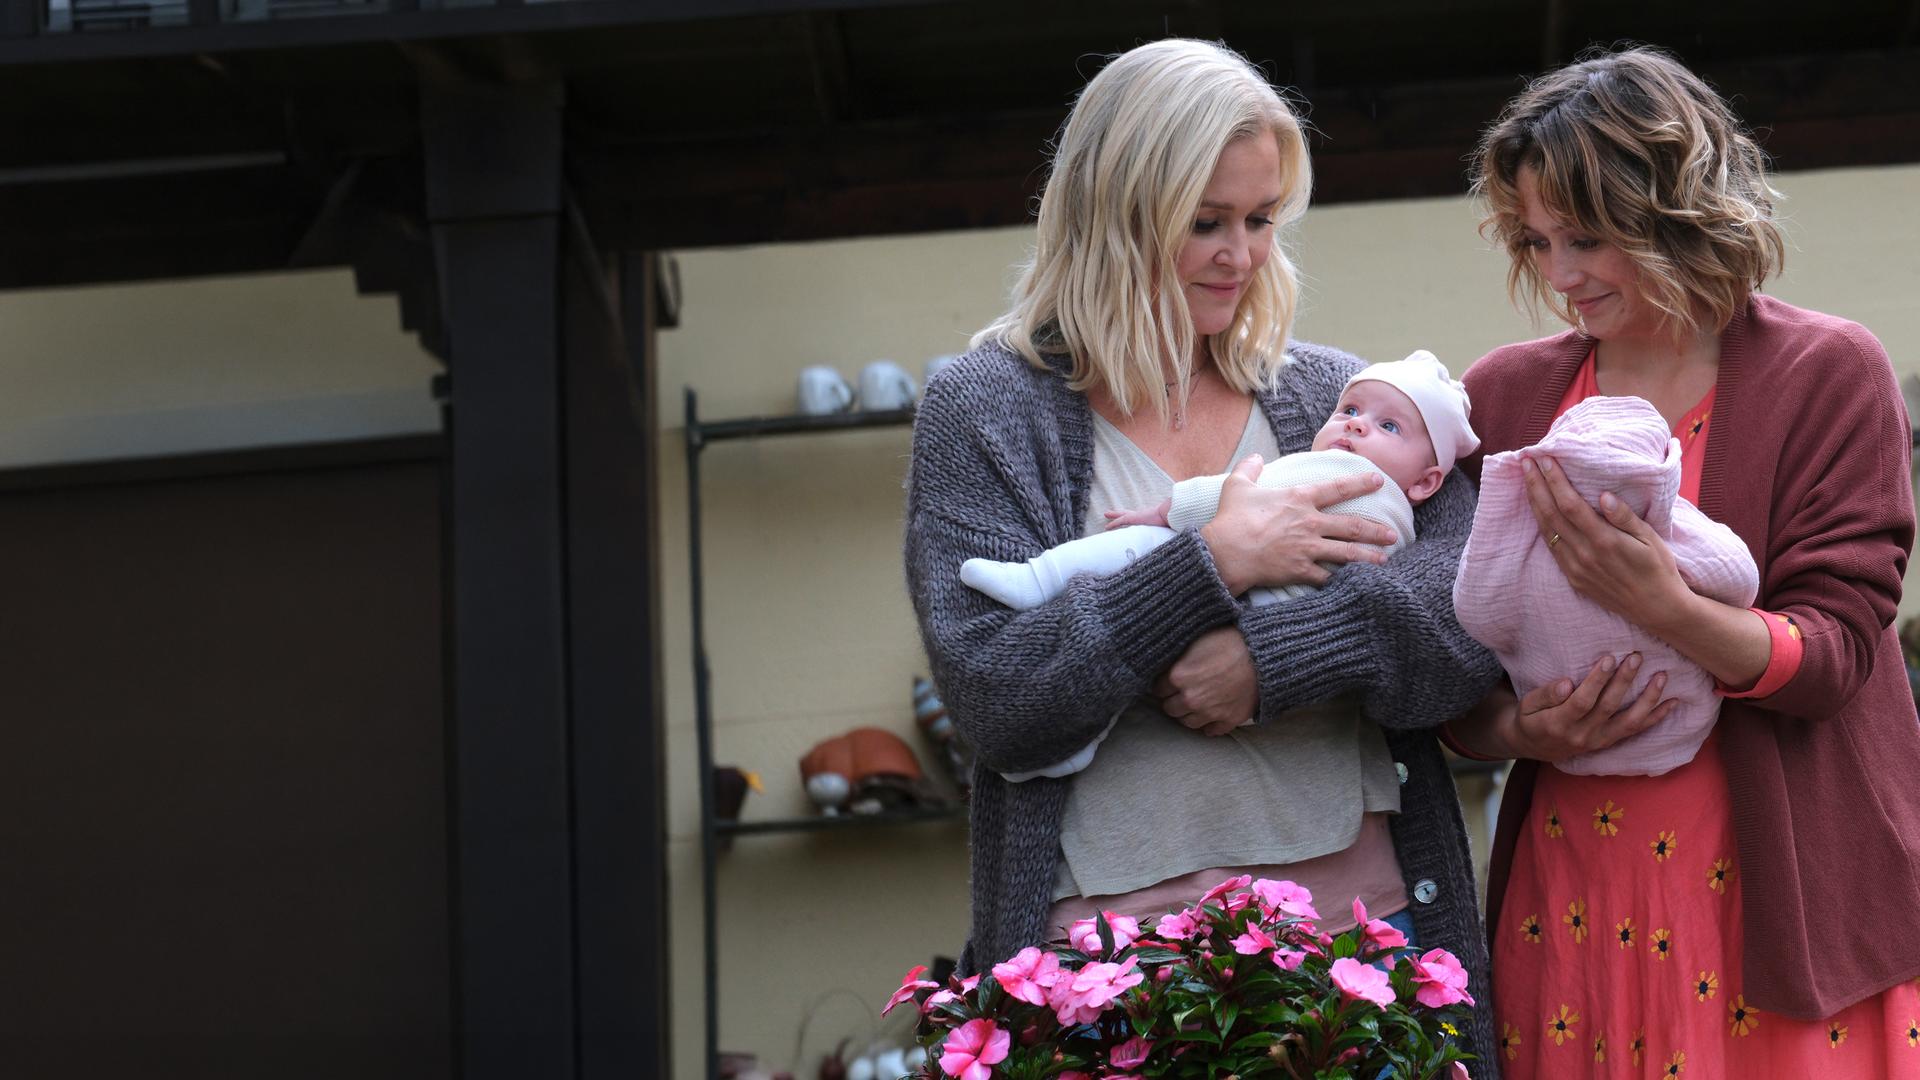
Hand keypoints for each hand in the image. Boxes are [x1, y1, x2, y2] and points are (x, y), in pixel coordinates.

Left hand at [1103, 497, 1171, 529]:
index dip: (1136, 518)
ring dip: (1115, 515)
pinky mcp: (1135, 518)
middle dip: (1122, 513)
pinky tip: (1106, 527)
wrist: (1173, 514)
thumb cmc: (1175, 521)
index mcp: (1152, 519)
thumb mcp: (1172, 529)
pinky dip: (1114, 524)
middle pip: (1130, 513)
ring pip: (1123, 515)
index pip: (1142, 519)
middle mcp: (1144, 516)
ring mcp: (1139, 516)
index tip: (1132, 518)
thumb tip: (1190, 541)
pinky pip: (1122, 521)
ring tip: (1106, 513)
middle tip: (1113, 512)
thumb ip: (1174, 533)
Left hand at [1154, 626, 1258, 735]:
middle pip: (1170, 708)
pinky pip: (1211, 731)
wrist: (1264, 655)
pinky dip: (1209, 726)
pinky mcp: (1228, 720)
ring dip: (1188, 714)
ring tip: (1194, 704)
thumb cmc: (1230, 642)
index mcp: (1178, 676)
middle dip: (1173, 700)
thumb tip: (1167, 663)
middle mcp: (1191, 698)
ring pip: (1188, 723)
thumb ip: (1178, 656)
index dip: (1163, 683)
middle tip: (1180, 692)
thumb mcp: (1197, 641)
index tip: (1168, 680)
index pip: (1158, 688)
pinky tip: (1210, 717)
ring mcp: (1209, 712)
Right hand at [1200, 454, 1395, 594]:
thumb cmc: (1231, 518)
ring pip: (1347, 552)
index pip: (1338, 488)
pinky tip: (1356, 582)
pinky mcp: (1302, 570)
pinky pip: (1328, 576)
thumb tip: (1253, 457)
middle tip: (1392, 532)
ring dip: (1369, 555)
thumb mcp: (1237, 486)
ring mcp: (1308, 547)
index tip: (1379, 481)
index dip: (1361, 483)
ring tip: (1384, 557)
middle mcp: (1310, 522)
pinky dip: (1343, 580)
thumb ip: (1248, 468)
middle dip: (1375, 529)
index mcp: (1299, 498)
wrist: (1226, 552)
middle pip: (1352, 524)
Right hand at [1466, 654, 1677, 762]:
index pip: (1582, 702)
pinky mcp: (1610, 742)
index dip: (1597, 681)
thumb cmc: (1531, 719)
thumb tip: (1567, 683)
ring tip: (1661, 676)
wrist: (1536, 747)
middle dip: (1624, 681)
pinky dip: (1656, 717)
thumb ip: (1546, 695)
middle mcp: (1583, 736)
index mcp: (1559, 724)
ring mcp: (1599, 741)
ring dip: (1648, 699)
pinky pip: (1636, 731)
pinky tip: (1672, 702)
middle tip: (1636, 657)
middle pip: (1609, 708)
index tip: (1609, 657)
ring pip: (1629, 721)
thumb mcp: (1527, 706)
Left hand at [1524, 455, 1689, 631]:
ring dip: (1534, 503)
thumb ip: (1624, 517)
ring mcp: (1575, 568)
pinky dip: (1542, 524)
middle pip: (1551, 514)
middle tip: (1525, 462)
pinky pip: (1551, 546)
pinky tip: (1538, 509)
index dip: (1554, 481)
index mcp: (1604, 541)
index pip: (1570, 505)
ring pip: (1546, 530)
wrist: (1656, 608)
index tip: (1544, 459)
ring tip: (1526, 480)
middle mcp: (1584, 555)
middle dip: (1536, 485)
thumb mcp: (1649, 538)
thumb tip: (1603, 495)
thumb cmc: (1658, 568)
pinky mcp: (1572, 578)